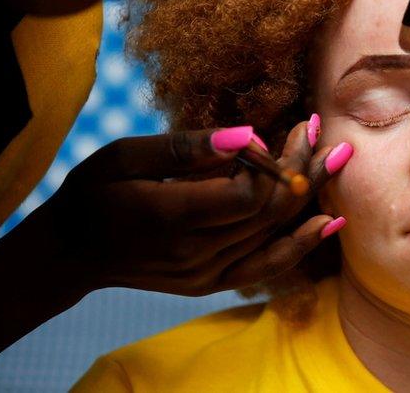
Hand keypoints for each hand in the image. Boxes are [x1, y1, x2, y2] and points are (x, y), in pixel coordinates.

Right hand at [39, 119, 350, 295]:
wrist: (72, 251)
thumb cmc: (95, 191)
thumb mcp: (125, 156)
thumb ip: (187, 147)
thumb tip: (248, 136)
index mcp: (171, 217)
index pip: (249, 194)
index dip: (279, 161)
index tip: (294, 127)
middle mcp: (195, 253)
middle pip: (270, 211)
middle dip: (303, 168)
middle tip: (322, 131)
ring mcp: (206, 274)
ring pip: (275, 234)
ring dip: (310, 194)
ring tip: (336, 158)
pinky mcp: (212, 282)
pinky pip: (268, 265)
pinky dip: (302, 243)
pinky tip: (331, 222)